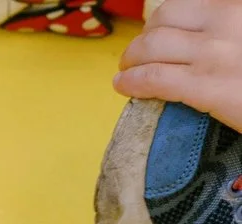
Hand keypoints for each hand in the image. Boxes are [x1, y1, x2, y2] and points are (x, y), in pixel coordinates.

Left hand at [116, 0, 241, 130]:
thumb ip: (231, 25)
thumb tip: (203, 32)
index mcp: (237, 6)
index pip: (186, 4)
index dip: (165, 19)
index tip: (160, 32)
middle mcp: (227, 21)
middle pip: (163, 19)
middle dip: (144, 36)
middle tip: (139, 54)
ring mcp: (214, 53)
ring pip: (150, 46)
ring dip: (131, 58)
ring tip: (127, 69)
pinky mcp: (206, 85)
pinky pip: (153, 77)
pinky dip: (131, 81)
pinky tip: (124, 86)